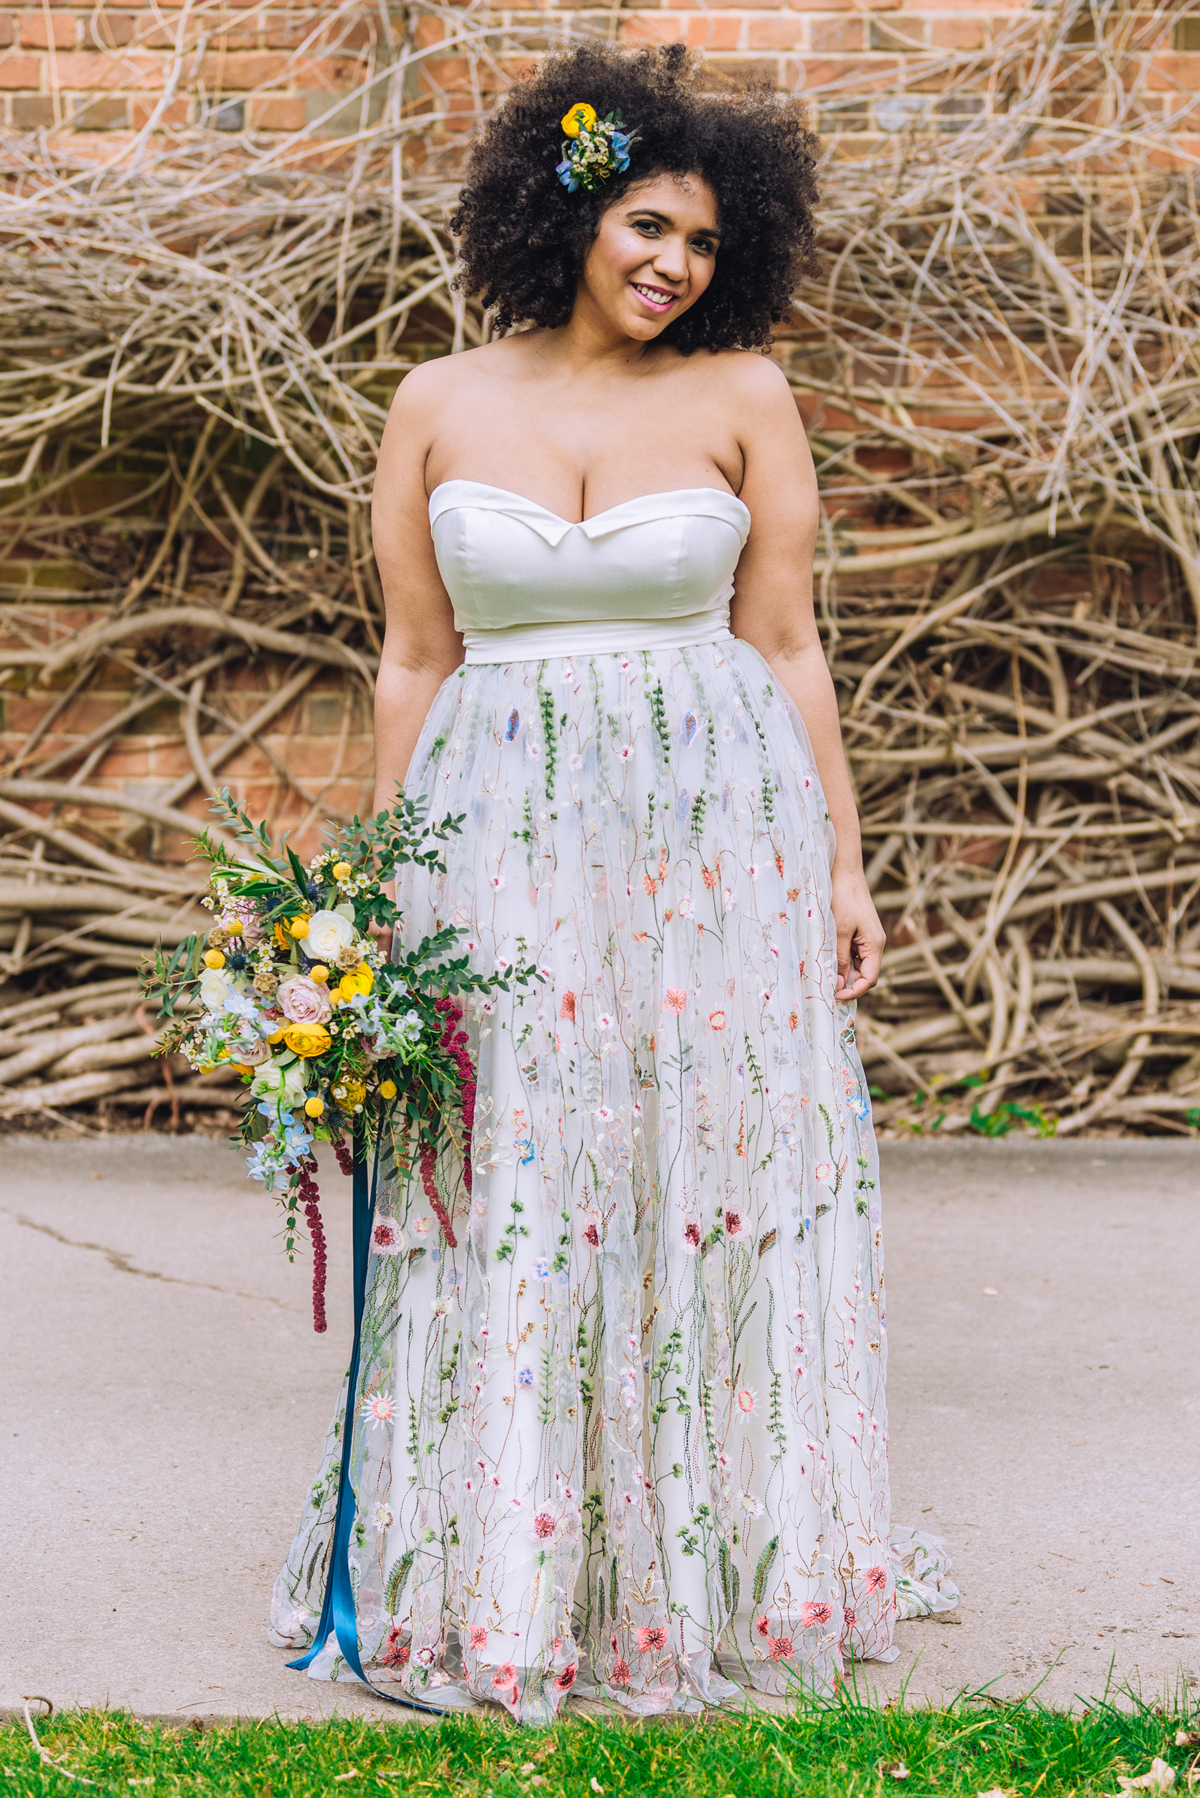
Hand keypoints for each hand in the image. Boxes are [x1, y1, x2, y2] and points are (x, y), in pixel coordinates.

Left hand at [831, 868, 885, 1001]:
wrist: (844, 872)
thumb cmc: (842, 899)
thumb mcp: (838, 932)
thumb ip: (840, 958)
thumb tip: (840, 982)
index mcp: (874, 944)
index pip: (870, 979)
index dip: (854, 991)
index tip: (835, 996)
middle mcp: (874, 943)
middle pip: (864, 974)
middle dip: (847, 983)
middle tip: (826, 988)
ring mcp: (866, 937)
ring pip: (857, 964)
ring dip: (842, 971)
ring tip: (823, 973)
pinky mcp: (858, 931)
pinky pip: (852, 952)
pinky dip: (841, 958)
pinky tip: (826, 959)